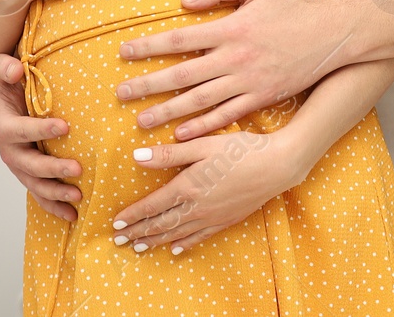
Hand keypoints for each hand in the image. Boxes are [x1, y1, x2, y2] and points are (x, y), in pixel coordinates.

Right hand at [0, 53, 81, 220]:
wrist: (6, 101)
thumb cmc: (8, 83)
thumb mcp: (0, 69)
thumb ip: (3, 68)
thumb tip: (14, 70)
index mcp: (3, 126)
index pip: (18, 131)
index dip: (39, 130)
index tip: (65, 126)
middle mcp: (9, 151)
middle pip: (28, 165)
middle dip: (52, 169)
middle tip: (78, 168)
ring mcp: (20, 166)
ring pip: (35, 184)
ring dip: (55, 193)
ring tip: (78, 195)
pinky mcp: (30, 174)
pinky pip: (40, 195)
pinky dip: (54, 206)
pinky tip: (73, 215)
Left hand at [111, 128, 310, 252]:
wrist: (277, 165)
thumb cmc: (241, 149)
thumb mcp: (203, 144)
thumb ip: (169, 154)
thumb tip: (137, 157)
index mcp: (187, 187)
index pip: (152, 205)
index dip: (132, 215)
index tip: (115, 222)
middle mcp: (196, 207)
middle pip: (160, 224)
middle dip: (138, 232)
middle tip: (119, 240)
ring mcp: (212, 217)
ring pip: (177, 233)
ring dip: (155, 241)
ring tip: (138, 247)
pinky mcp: (227, 220)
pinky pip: (200, 237)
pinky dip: (184, 244)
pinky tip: (175, 248)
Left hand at [115, 0, 344, 137]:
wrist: (333, 35)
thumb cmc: (292, 5)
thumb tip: (185, 1)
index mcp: (230, 28)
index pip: (179, 38)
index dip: (149, 46)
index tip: (123, 53)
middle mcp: (235, 58)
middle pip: (182, 74)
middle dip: (147, 85)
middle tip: (120, 94)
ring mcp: (248, 82)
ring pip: (199, 101)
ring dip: (168, 112)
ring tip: (141, 120)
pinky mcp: (261, 98)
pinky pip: (226, 116)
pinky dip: (202, 127)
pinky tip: (181, 134)